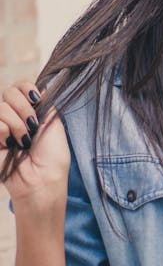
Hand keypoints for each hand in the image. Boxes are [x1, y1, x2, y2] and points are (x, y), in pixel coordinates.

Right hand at [0, 82, 70, 218]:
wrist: (42, 179)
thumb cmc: (52, 156)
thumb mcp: (54, 123)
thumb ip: (45, 102)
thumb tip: (41, 86)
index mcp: (29, 111)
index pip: (19, 86)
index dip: (26, 87)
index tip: (36, 97)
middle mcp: (13, 116)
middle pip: (8, 91)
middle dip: (24, 107)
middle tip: (32, 126)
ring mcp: (0, 127)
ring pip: (1, 106)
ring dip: (17, 123)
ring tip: (23, 141)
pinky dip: (5, 132)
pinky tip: (10, 145)